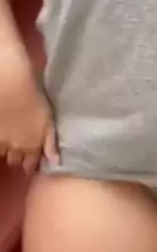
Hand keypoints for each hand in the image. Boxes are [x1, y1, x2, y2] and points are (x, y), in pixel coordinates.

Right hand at [0, 54, 58, 173]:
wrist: (13, 86)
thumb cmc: (35, 101)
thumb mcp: (49, 121)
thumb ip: (50, 143)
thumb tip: (55, 162)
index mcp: (32, 145)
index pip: (30, 166)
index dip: (32, 165)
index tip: (32, 162)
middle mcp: (15, 148)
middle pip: (15, 162)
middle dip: (18, 160)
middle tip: (20, 151)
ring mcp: (2, 141)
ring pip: (4, 154)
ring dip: (7, 151)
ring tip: (11, 142)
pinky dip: (1, 143)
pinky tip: (4, 135)